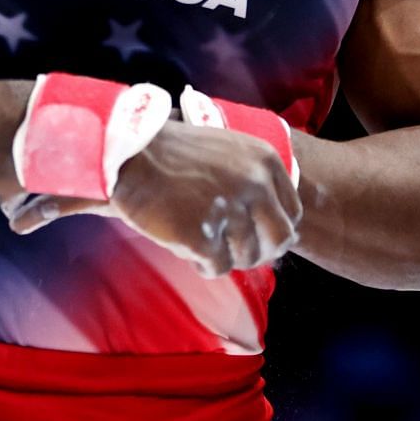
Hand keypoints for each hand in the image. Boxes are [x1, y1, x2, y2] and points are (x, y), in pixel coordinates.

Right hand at [0, 118, 302, 278]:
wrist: (127, 154)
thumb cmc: (173, 154)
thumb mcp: (228, 152)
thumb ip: (259, 184)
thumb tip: (291, 232)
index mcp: (265, 160)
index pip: (292, 213)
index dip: (273, 231)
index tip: (253, 235)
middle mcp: (255, 183)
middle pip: (278, 240)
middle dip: (257, 251)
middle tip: (230, 249)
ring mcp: (230, 209)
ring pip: (246, 257)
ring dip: (223, 254)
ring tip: (196, 236)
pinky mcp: (203, 235)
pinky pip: (217, 267)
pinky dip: (201, 263)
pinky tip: (183, 244)